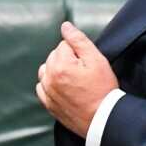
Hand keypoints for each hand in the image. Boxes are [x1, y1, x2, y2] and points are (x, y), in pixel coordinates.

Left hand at [35, 22, 117, 137]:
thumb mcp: (97, 60)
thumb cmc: (103, 89)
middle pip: (54, 56)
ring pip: (46, 70)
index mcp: (60, 65)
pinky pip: (42, 86)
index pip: (65, 45)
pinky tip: (65, 88)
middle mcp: (49, 78)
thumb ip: (79, 40)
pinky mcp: (48, 103)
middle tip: (85, 73)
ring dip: (58, 70)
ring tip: (75, 79)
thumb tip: (65, 26)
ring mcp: (47, 92)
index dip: (79, 52)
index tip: (88, 64)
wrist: (102, 118)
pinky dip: (51, 84)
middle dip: (68, 60)